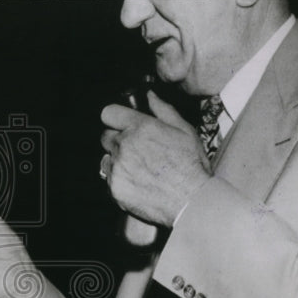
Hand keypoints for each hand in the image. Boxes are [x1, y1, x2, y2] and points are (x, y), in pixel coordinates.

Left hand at [100, 90, 211, 226]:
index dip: (115, 118)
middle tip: (137, 151)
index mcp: (140, 127)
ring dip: (118, 161)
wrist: (190, 201)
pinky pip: (109, 179)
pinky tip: (138, 183)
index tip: (121, 124)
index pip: (108, 113)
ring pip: (107, 158)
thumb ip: (163, 110)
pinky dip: (120, 180)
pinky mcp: (114, 187)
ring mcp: (117, 167)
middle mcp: (124, 145)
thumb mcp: (184, 131)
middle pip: (106, 137)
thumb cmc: (191, 166)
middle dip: (118, 141)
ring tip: (139, 170)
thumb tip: (149, 96)